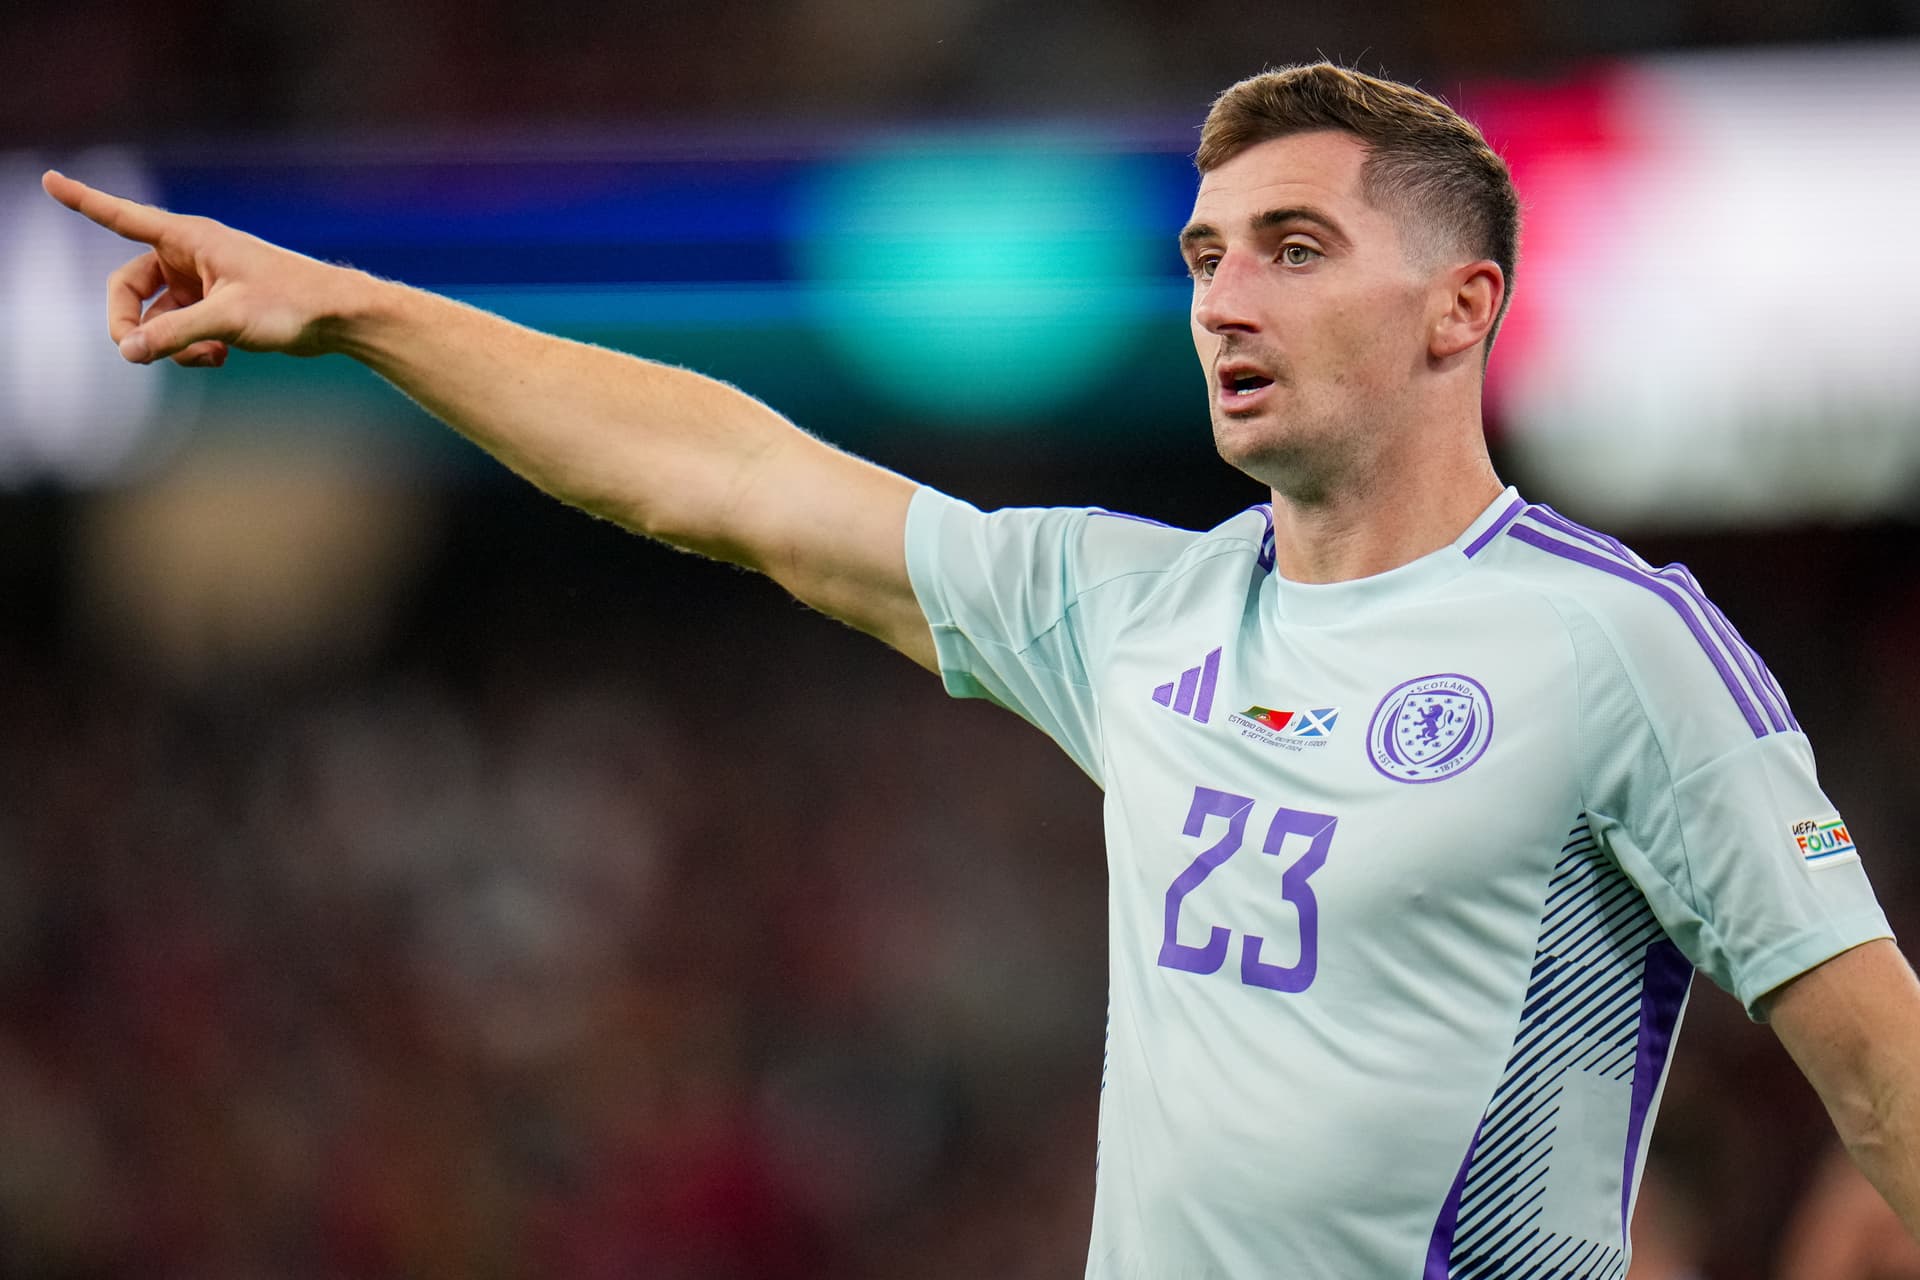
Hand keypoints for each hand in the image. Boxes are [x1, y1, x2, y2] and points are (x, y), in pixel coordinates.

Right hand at [40, 170, 360, 367]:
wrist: (338, 317)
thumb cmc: (291, 304)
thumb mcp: (228, 320)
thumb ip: (174, 334)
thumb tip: (127, 351)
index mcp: (189, 238)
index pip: (123, 217)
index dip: (84, 200)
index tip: (49, 178)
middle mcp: (190, 255)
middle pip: (127, 288)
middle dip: (131, 324)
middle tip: (137, 354)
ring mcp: (201, 282)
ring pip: (156, 317)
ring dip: (170, 343)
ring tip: (208, 356)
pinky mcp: (216, 305)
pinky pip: (181, 329)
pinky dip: (191, 347)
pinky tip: (220, 358)